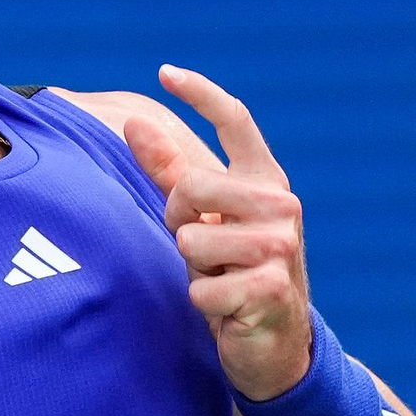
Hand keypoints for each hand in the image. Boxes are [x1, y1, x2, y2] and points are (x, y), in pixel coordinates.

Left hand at [123, 66, 311, 400]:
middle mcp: (282, 203)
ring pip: (191, 239)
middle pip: (191, 186)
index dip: (200, 92)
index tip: (164, 71)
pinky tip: (229, 309)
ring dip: (195, 268)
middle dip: (180, 222)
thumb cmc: (235, 270)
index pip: (236, 120)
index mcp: (266, 178)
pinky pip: (201, 287)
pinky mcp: (273, 288)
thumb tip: (134, 122)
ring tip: (222, 279)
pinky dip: (203, 303)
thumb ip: (169, 172)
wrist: (277, 345)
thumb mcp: (205, 217)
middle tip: (205, 250)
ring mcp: (282, 244)